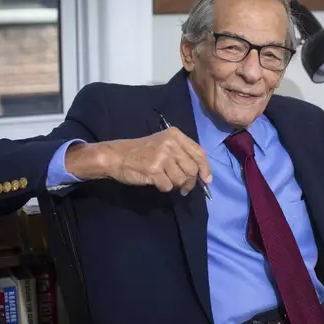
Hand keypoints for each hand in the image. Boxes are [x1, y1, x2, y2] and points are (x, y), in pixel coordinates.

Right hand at [67, 127, 211, 194]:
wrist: (116, 156)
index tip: (207, 180)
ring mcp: (162, 157)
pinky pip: (168, 186)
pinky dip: (164, 188)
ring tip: (168, 182)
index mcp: (175, 135)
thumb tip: (201, 173)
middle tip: (184, 188)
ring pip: (181, 179)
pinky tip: (157, 182)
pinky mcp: (154, 170)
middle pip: (192, 169)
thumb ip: (182, 153)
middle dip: (190, 182)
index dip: (205, 168)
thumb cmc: (141, 151)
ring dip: (176, 186)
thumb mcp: (164, 144)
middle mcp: (170, 144)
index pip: (199, 152)